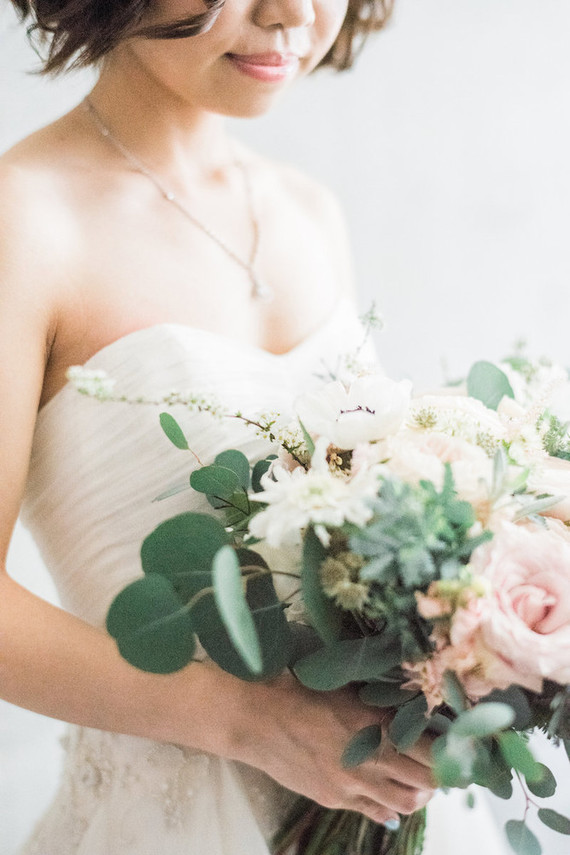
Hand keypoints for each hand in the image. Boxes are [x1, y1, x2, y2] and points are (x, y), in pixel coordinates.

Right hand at [229, 670, 435, 824]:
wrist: (258, 715)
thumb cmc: (301, 688)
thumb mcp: (349, 687)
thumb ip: (382, 702)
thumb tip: (413, 708)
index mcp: (378, 726)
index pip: (432, 749)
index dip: (449, 748)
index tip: (456, 741)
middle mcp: (372, 761)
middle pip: (427, 781)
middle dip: (439, 773)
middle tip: (441, 761)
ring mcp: (353, 785)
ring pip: (406, 803)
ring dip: (419, 794)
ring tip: (418, 781)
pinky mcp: (335, 799)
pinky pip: (375, 813)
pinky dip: (389, 807)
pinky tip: (389, 796)